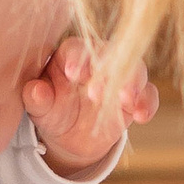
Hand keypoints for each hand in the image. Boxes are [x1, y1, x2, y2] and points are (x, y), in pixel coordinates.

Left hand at [23, 35, 159, 172]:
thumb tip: (35, 91)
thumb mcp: (40, 107)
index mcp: (71, 55)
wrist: (70, 134)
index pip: (77, 48)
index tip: (73, 74)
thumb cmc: (51, 110)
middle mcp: (99, 61)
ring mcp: (120, 77)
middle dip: (108, 70)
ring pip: (135, 69)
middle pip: (111, 54)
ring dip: (133, 83)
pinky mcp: (135, 97)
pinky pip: (148, 94)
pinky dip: (147, 103)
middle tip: (97, 92)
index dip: (77, 58)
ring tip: (126, 100)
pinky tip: (141, 116)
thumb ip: (36, 98)